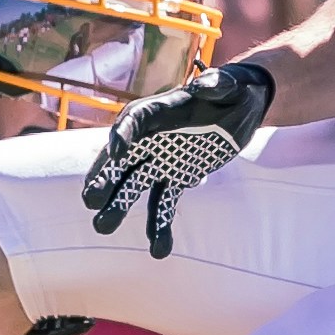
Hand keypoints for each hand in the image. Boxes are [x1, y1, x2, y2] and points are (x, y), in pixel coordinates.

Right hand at [79, 58, 275, 257]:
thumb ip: (218, 85)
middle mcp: (151, 138)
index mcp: (157, 111)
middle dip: (105, 180)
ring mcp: (161, 161)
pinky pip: (164, 204)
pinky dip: (160, 226)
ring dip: (119, 207)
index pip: (134, 121)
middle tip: (91, 201)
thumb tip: (208, 85)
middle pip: (122, 160)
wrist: (243, 105)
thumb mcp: (229, 84)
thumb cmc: (233, 90)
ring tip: (103, 228)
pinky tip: (159, 250)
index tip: (116, 153)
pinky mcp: (176, 178)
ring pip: (134, 186)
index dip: (123, 135)